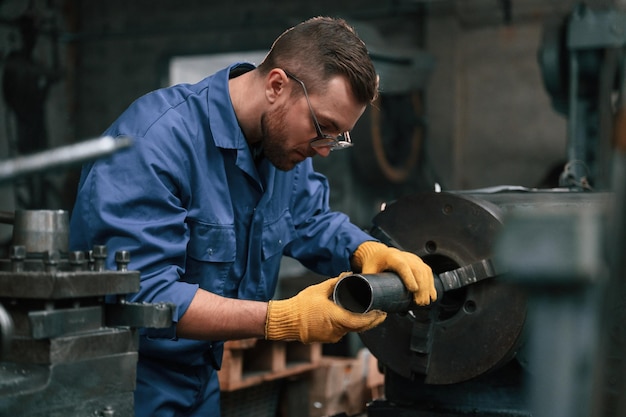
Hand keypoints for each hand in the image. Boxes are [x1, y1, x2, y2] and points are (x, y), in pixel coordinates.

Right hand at [265, 274, 386, 343]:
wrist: (287, 320)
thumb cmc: (301, 305)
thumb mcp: (320, 289)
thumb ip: (335, 282)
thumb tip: (347, 274)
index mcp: (337, 318)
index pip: (362, 322)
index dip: (374, 319)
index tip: (382, 313)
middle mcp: (336, 330)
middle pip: (359, 328)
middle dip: (371, 321)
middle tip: (380, 313)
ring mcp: (332, 336)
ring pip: (351, 330)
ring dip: (359, 323)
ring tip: (366, 313)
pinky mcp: (327, 338)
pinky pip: (342, 332)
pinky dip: (347, 325)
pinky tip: (349, 318)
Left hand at [352, 241, 436, 305]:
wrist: (378, 253)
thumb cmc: (373, 263)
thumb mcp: (368, 271)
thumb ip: (366, 284)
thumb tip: (365, 302)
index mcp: (390, 256)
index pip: (401, 265)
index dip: (408, 277)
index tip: (413, 289)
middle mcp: (404, 256)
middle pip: (417, 270)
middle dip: (421, 287)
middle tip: (420, 303)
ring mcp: (413, 258)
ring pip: (425, 271)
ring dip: (428, 287)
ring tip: (425, 302)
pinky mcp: (418, 263)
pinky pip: (428, 272)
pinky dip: (431, 284)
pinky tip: (432, 296)